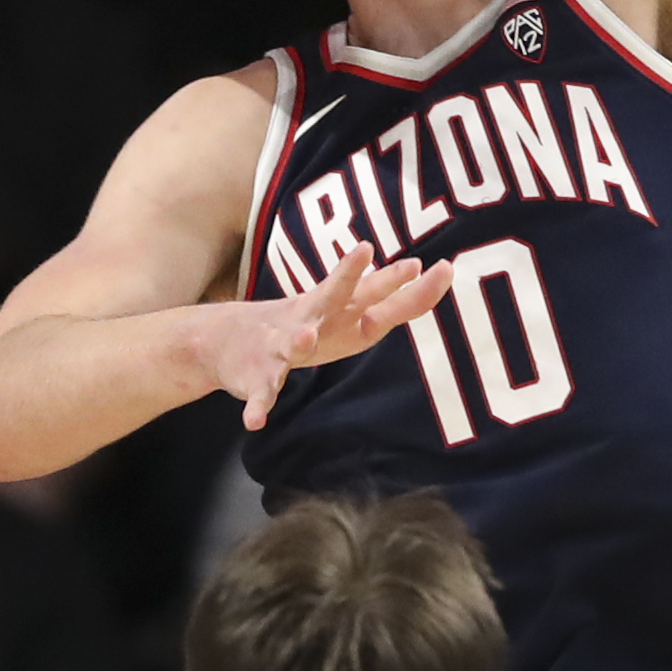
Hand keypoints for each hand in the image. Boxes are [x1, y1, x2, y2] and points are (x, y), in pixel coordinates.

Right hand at [207, 244, 454, 430]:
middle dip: (347, 275)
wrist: (226, 340)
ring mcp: (280, 345)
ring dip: (298, 340)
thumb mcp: (339, 306)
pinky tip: (256, 422)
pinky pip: (259, 393)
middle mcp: (312, 320)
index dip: (409, 284)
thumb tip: (417, 267)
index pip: (378, 292)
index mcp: (338, 310)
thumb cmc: (298, 322)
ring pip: (291, 341)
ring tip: (304, 338)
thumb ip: (377, 291)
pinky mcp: (256, 375)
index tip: (444, 267)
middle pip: (332, 295)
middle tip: (364, 249)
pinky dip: (257, 406)